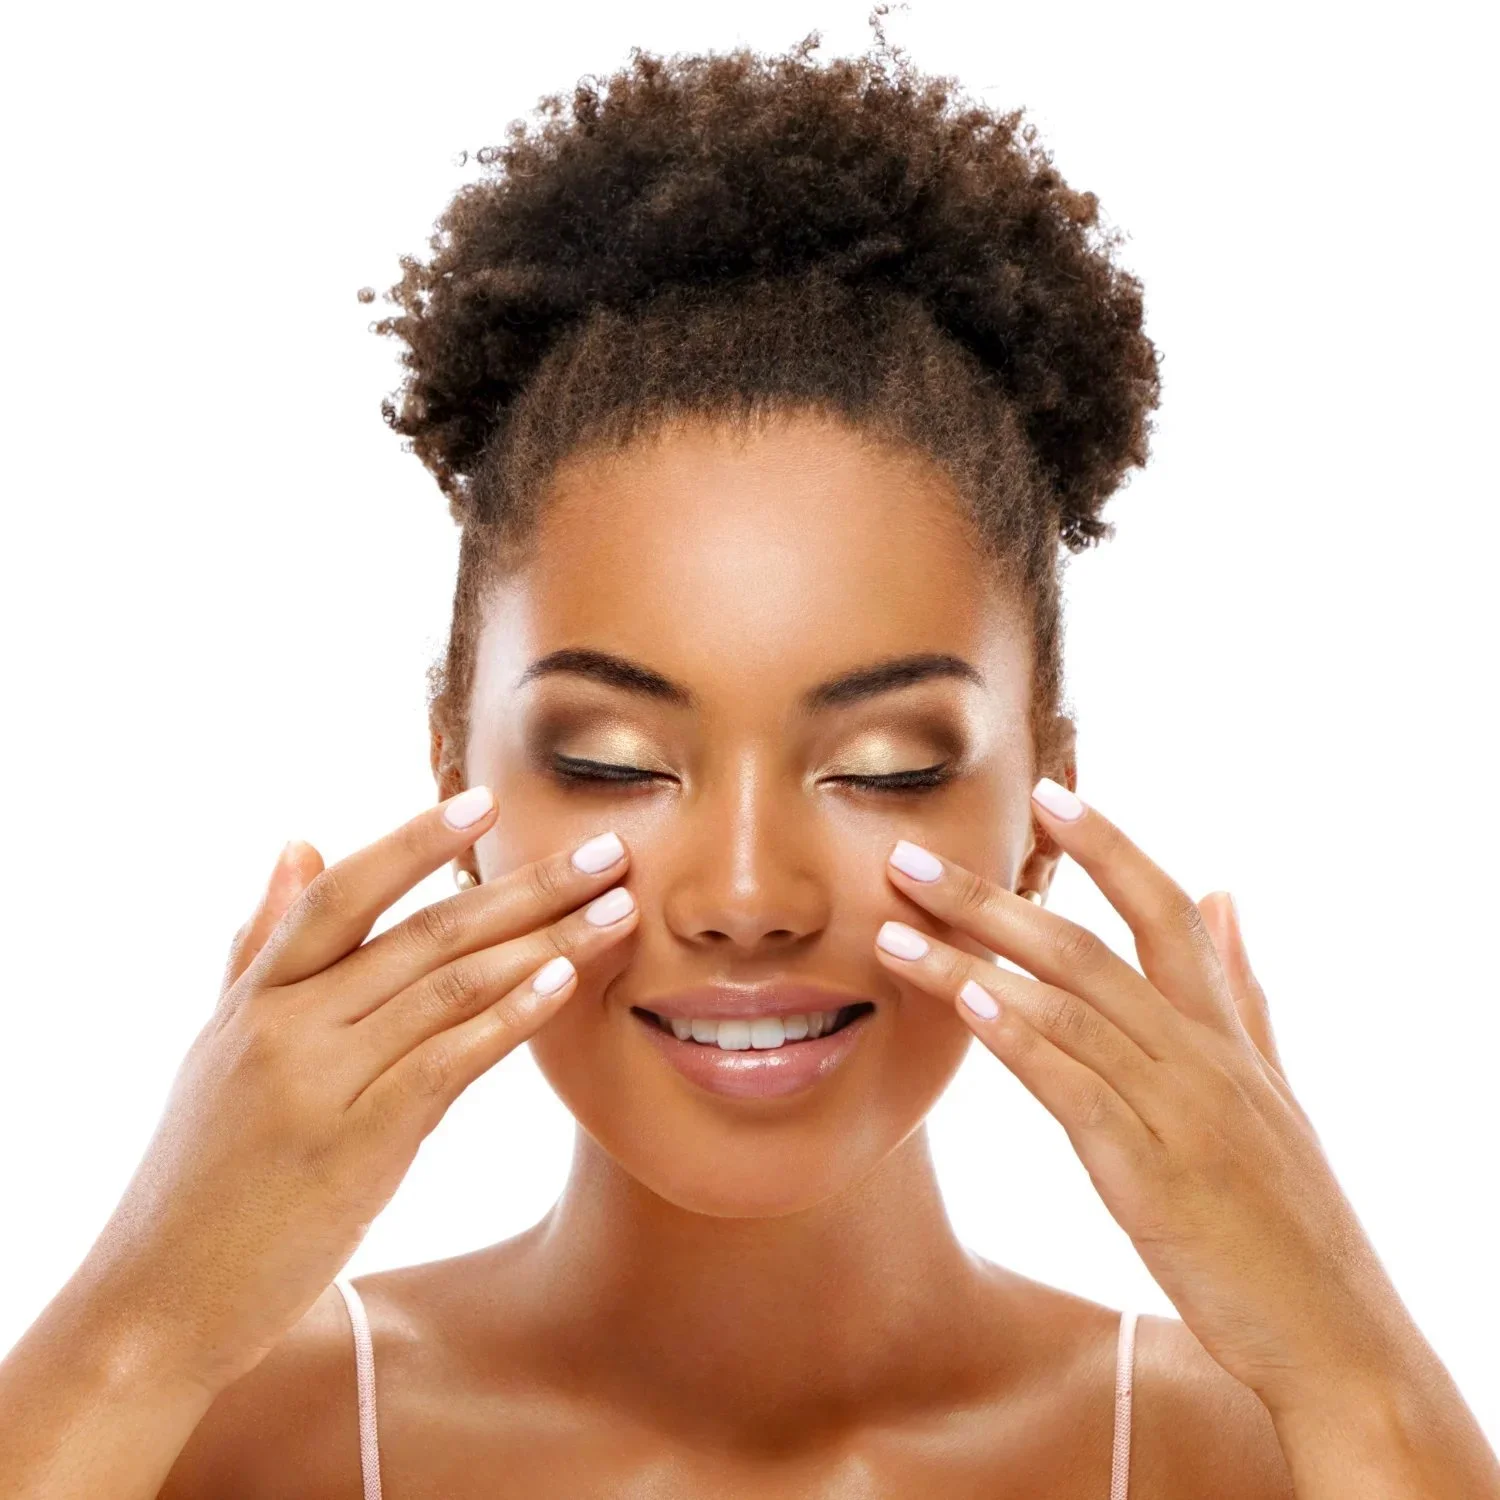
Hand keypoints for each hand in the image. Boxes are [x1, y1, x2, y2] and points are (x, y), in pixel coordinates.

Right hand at [80, 790, 638, 1396]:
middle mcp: (288, 1024)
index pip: (344, 892)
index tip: (488, 800)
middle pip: (424, 931)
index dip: (416, 841)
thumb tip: (298, 840)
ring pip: (449, 985)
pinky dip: (511, 1015)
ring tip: (619, 908)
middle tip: (608, 851)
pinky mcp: (359, 1145)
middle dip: (525, 885)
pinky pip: (449, 1061)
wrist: (153, 1307)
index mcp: (256, 997)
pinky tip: (565, 980)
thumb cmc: (199, 1176)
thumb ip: (263, 944)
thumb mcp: (219, 1047)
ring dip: (546, 940)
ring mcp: (323, 1081)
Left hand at [871, 777, 1414, 1413]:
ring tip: (895, 930)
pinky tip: (966, 1002)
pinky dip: (1020, 1039)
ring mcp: (1178, 1110)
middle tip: (907, 856)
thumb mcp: (1274, 1088)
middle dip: (991, 895)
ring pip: (1067, 1006)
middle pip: (1086, 946)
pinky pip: (1077, 1088)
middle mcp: (1201, 1055)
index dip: (1107, 845)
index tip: (1046, 793)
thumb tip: (1226, 893)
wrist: (1338, 1335)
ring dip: (972, 960)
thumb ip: (1242, 990)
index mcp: (1225, 1033)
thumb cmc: (1291, 1216)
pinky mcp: (1151, 1174)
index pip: (1163, 909)